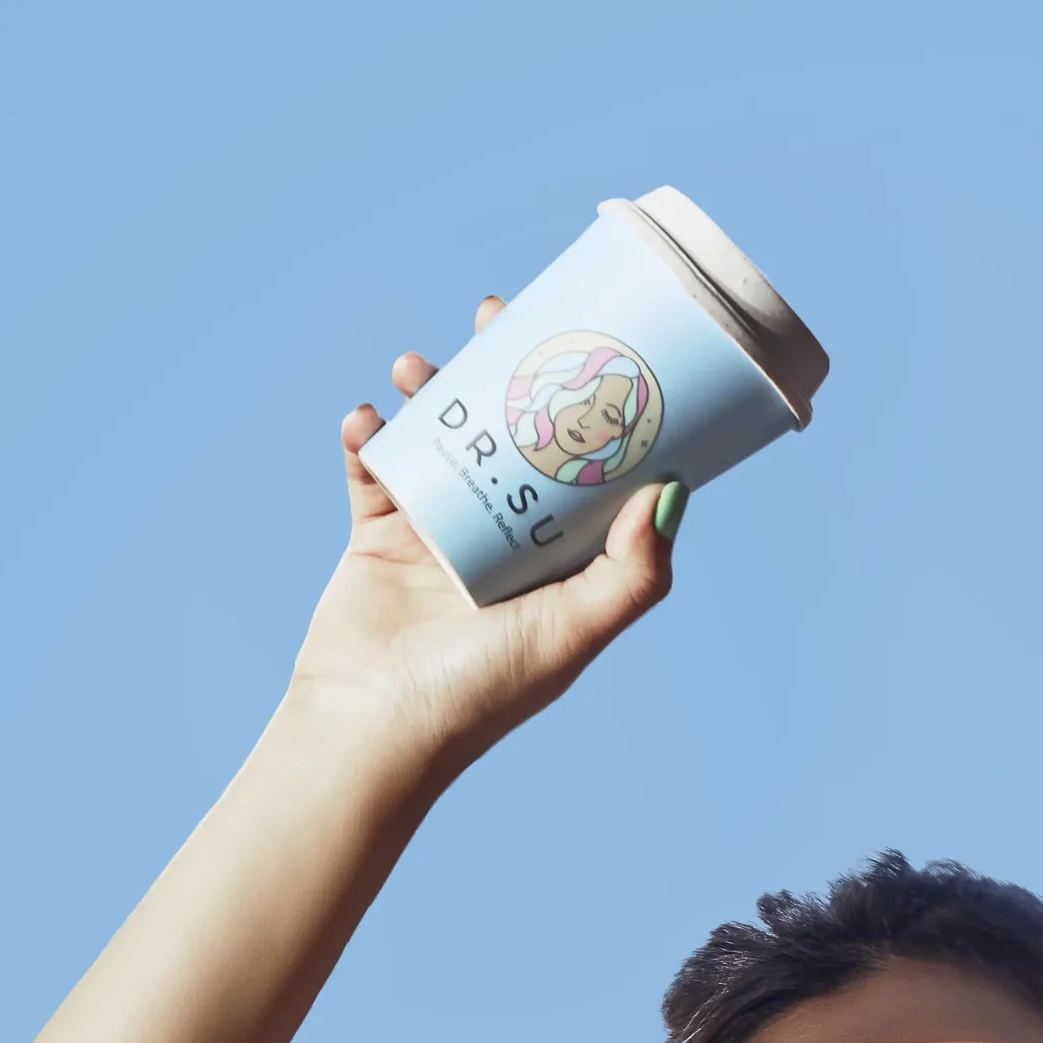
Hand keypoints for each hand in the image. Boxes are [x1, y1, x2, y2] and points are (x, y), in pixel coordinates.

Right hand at [289, 297, 676, 784]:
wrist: (375, 728)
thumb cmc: (482, 692)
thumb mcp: (575, 631)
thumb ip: (634, 574)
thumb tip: (674, 492)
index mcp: (560, 558)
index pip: (586, 464)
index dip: (589, 401)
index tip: (587, 339)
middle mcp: (506, 538)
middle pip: (511, 431)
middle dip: (501, 367)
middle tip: (494, 314)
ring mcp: (440, 534)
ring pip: (443, 436)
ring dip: (431, 390)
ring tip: (418, 366)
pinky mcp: (379, 539)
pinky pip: (376, 469)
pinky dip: (369, 437)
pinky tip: (368, 418)